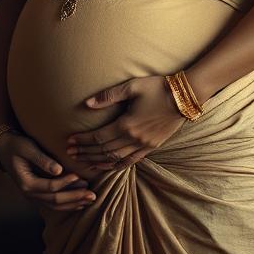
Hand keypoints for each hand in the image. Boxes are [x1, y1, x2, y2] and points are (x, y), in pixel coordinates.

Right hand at [0, 132, 95, 210]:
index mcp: (26, 184)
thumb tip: (59, 170)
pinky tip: (79, 203)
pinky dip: (67, 204)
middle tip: (93, 195)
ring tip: (90, 200)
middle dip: (75, 198)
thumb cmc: (17, 145)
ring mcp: (33, 196)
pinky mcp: (37, 193)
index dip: (66, 183)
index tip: (79, 176)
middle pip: (55, 200)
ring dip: (74, 203)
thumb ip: (42, 159)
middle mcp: (29, 194)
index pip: (50, 187)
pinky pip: (53, 203)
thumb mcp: (28, 148)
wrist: (4, 149)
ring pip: (55, 205)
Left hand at [67, 76, 184, 171]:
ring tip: (83, 162)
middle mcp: (133, 139)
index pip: (98, 137)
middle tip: (70, 153)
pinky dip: (116, 166)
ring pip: (115, 159)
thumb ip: (108, 96)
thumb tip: (87, 104)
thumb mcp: (132, 86)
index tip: (69, 142)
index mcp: (126, 124)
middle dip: (86, 152)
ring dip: (97, 161)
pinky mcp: (151, 148)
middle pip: (103, 151)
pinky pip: (130, 162)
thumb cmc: (157, 88)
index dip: (82, 141)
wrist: (184, 97)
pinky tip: (107, 167)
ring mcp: (143, 146)